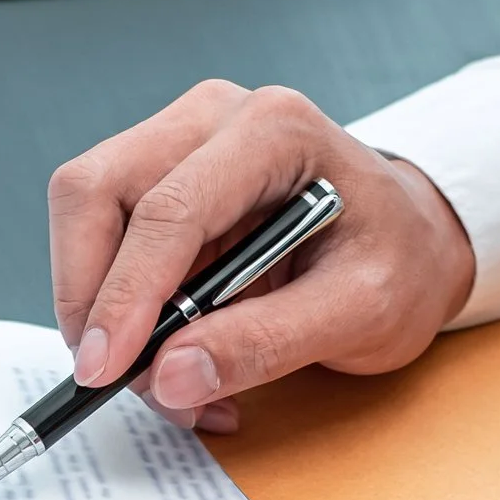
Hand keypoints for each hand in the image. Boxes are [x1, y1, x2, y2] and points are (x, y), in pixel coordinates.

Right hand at [48, 80, 474, 431]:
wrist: (413, 243)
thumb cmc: (400, 264)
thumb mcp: (361, 314)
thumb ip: (267, 344)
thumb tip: (169, 377)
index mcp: (274, 131)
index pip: (168, 209)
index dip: (124, 295)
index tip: (105, 371)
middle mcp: (213, 120)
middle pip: (96, 193)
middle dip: (92, 298)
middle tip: (117, 380)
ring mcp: (180, 145)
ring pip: (86, 217)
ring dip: (100, 310)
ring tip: (163, 380)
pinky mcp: (162, 183)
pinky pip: (107, 245)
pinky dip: (120, 312)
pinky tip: (172, 357)